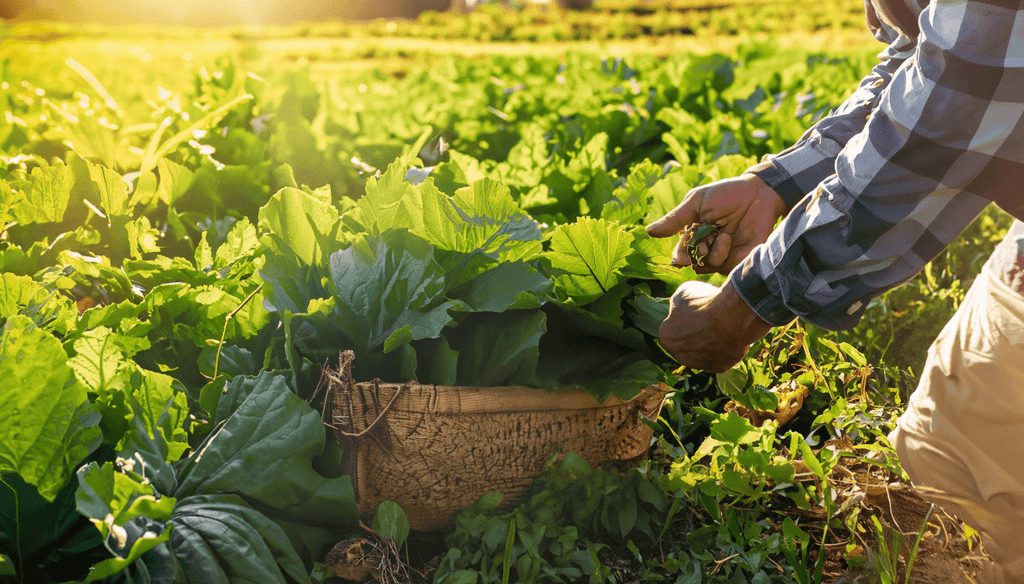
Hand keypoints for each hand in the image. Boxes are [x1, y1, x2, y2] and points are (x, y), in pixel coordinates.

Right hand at [646, 173, 786, 274]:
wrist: (759, 192)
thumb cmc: (727, 193)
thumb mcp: (697, 203)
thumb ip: (675, 219)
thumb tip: (648, 231)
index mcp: (694, 235)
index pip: (680, 253)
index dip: (678, 254)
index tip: (679, 253)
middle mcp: (707, 248)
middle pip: (690, 263)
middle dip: (693, 252)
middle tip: (703, 237)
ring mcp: (723, 255)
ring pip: (705, 267)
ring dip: (710, 252)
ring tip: (723, 234)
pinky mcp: (739, 259)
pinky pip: (723, 268)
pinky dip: (722, 254)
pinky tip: (728, 239)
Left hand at [659, 280, 773, 372]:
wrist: (732, 316)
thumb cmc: (705, 302)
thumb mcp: (682, 293)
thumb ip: (676, 305)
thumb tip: (679, 309)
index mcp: (666, 337)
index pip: (670, 328)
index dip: (681, 318)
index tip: (692, 311)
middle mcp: (679, 356)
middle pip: (684, 344)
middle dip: (693, 334)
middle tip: (706, 320)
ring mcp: (700, 364)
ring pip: (701, 353)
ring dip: (706, 343)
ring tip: (719, 327)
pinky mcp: (719, 367)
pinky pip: (718, 357)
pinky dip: (722, 349)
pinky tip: (728, 336)